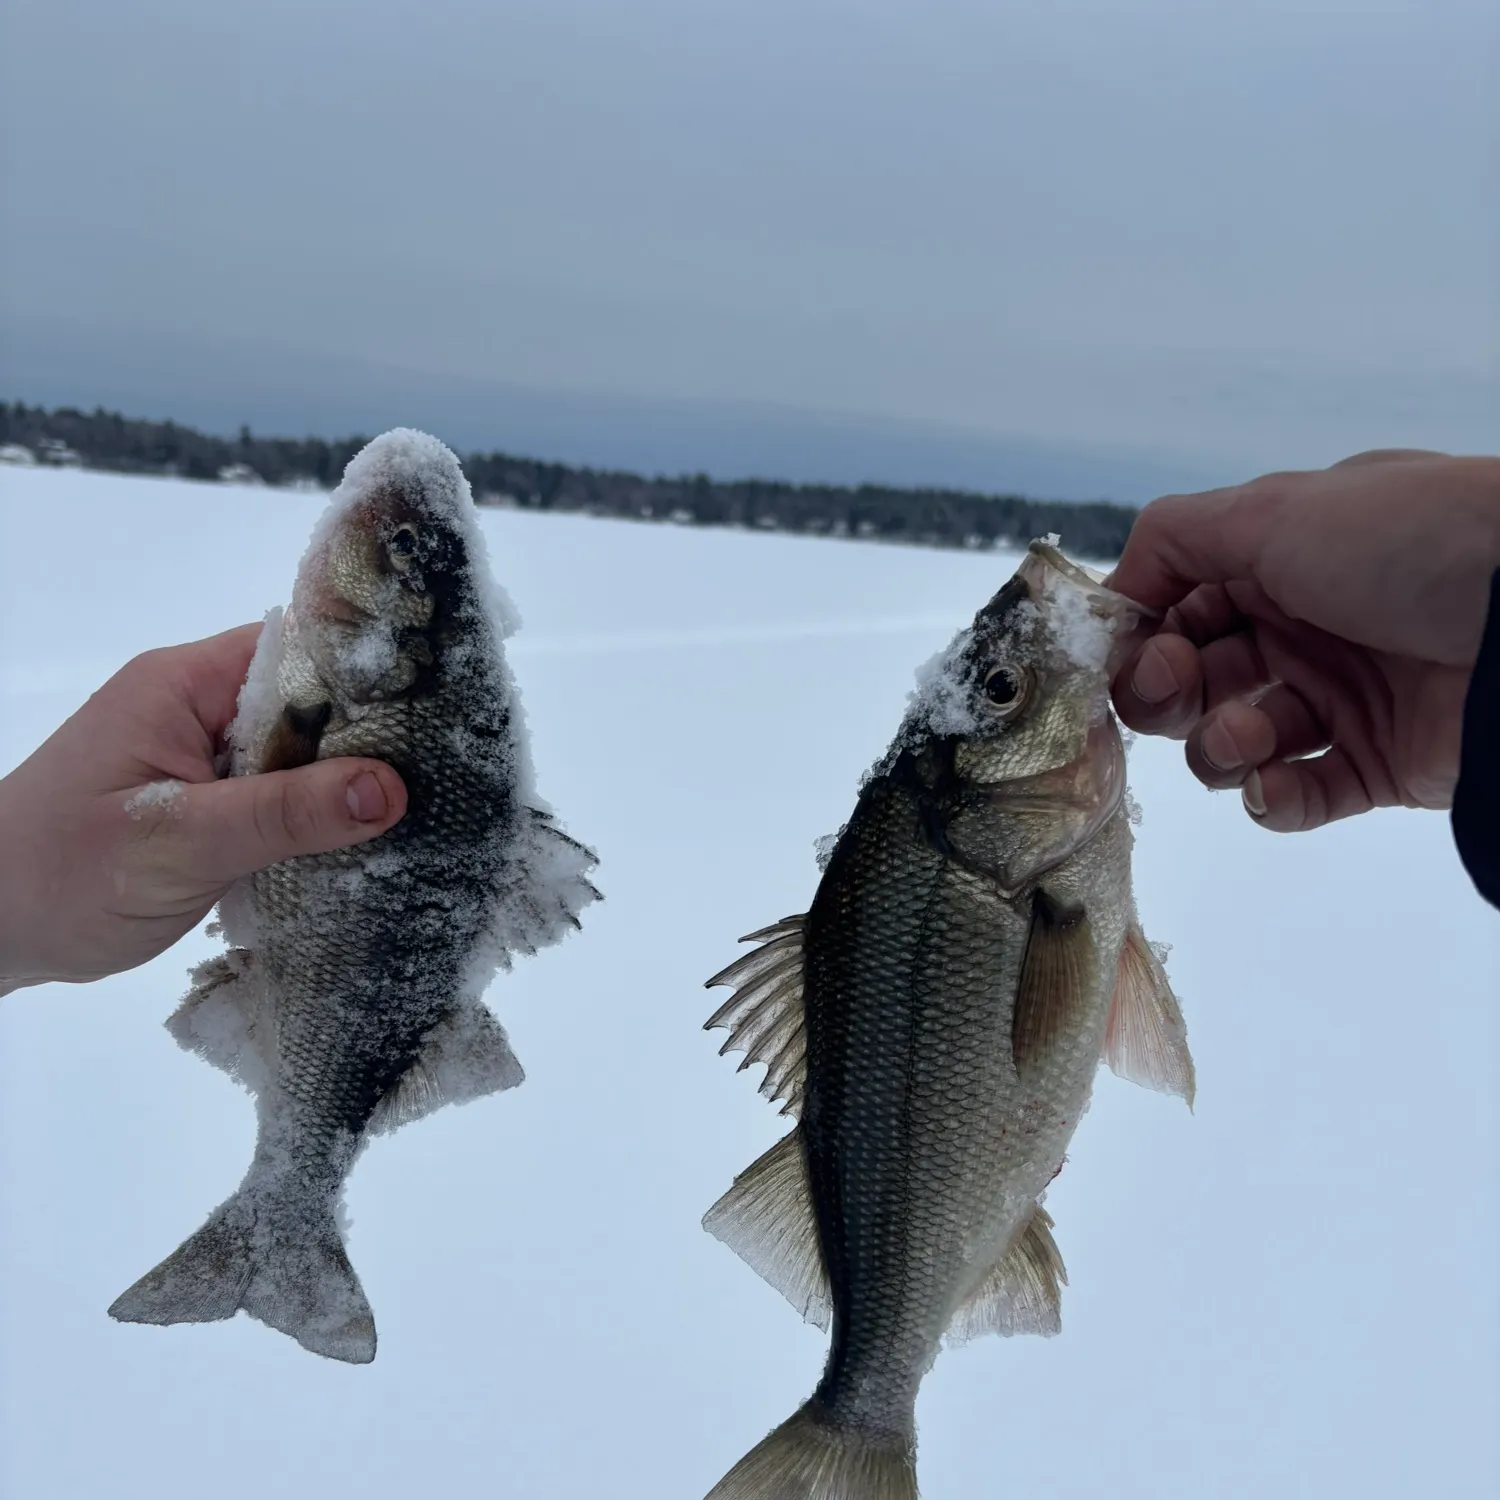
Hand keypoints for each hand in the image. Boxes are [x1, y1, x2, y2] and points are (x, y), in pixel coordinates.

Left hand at [0, 624, 406, 993]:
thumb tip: (391, 788)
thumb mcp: (178, 843)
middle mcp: (197, 707)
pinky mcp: (207, 804)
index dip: (369, 673)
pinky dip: (318, 819)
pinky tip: (367, 843)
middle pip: (309, 703)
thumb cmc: (61, 875)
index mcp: (183, 685)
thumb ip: (283, 814)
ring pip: (300, 755)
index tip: (441, 710)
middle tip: (451, 770)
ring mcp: (203, 757)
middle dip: (372, 737)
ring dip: (347, 785)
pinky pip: (280, 796)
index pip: (297, 651)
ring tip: (428, 808)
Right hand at [1106, 450, 1499, 831]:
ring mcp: (1339, 700)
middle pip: (1192, 681)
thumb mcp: (1274, 510)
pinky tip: (1273, 783)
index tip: (1125, 658)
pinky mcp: (1376, 767)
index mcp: (1278, 561)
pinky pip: (1295, 797)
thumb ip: (1173, 538)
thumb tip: (1113, 591)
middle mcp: (1301, 628)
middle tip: (1180, 690)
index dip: (1139, 639)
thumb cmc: (1403, 544)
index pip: (1175, 610)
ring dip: (1220, 744)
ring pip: (1232, 743)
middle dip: (1168, 693)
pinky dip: (1271, 798)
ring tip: (1250, 734)